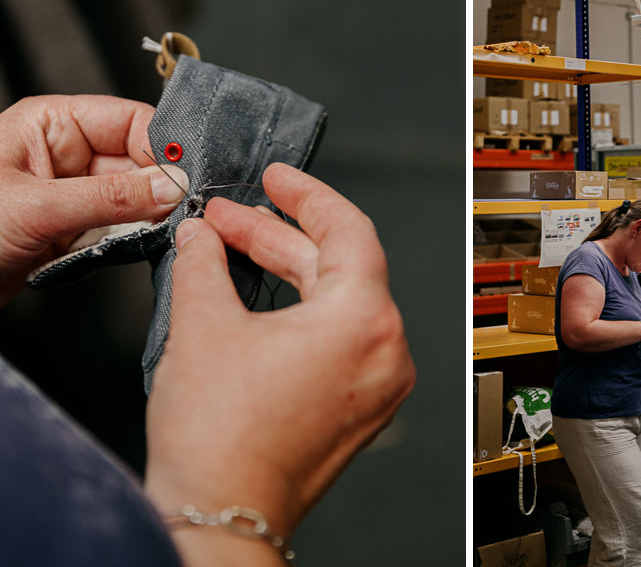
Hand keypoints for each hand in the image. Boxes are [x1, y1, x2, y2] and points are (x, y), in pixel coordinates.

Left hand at [0, 95, 188, 305]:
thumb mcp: (37, 207)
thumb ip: (112, 197)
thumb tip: (173, 186)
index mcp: (50, 124)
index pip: (129, 121)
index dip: (163, 146)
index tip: (188, 176)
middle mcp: (65, 153)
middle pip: (138, 160)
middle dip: (161, 185)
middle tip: (185, 209)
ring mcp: (72, 192)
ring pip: (135, 196)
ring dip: (150, 216)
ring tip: (164, 230)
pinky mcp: (75, 228)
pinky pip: (121, 225)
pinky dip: (135, 237)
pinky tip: (142, 244)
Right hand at [144, 164, 414, 558]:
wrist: (222, 514)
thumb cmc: (222, 441)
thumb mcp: (203, 325)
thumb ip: (204, 262)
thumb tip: (203, 237)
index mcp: (365, 321)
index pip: (348, 230)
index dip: (308, 195)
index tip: (279, 178)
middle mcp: (385, 351)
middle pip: (339, 266)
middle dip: (279, 238)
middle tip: (233, 220)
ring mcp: (378, 382)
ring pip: (339, 303)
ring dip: (287, 274)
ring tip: (235, 252)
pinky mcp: (361, 405)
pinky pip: (339, 339)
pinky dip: (302, 313)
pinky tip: (258, 300)